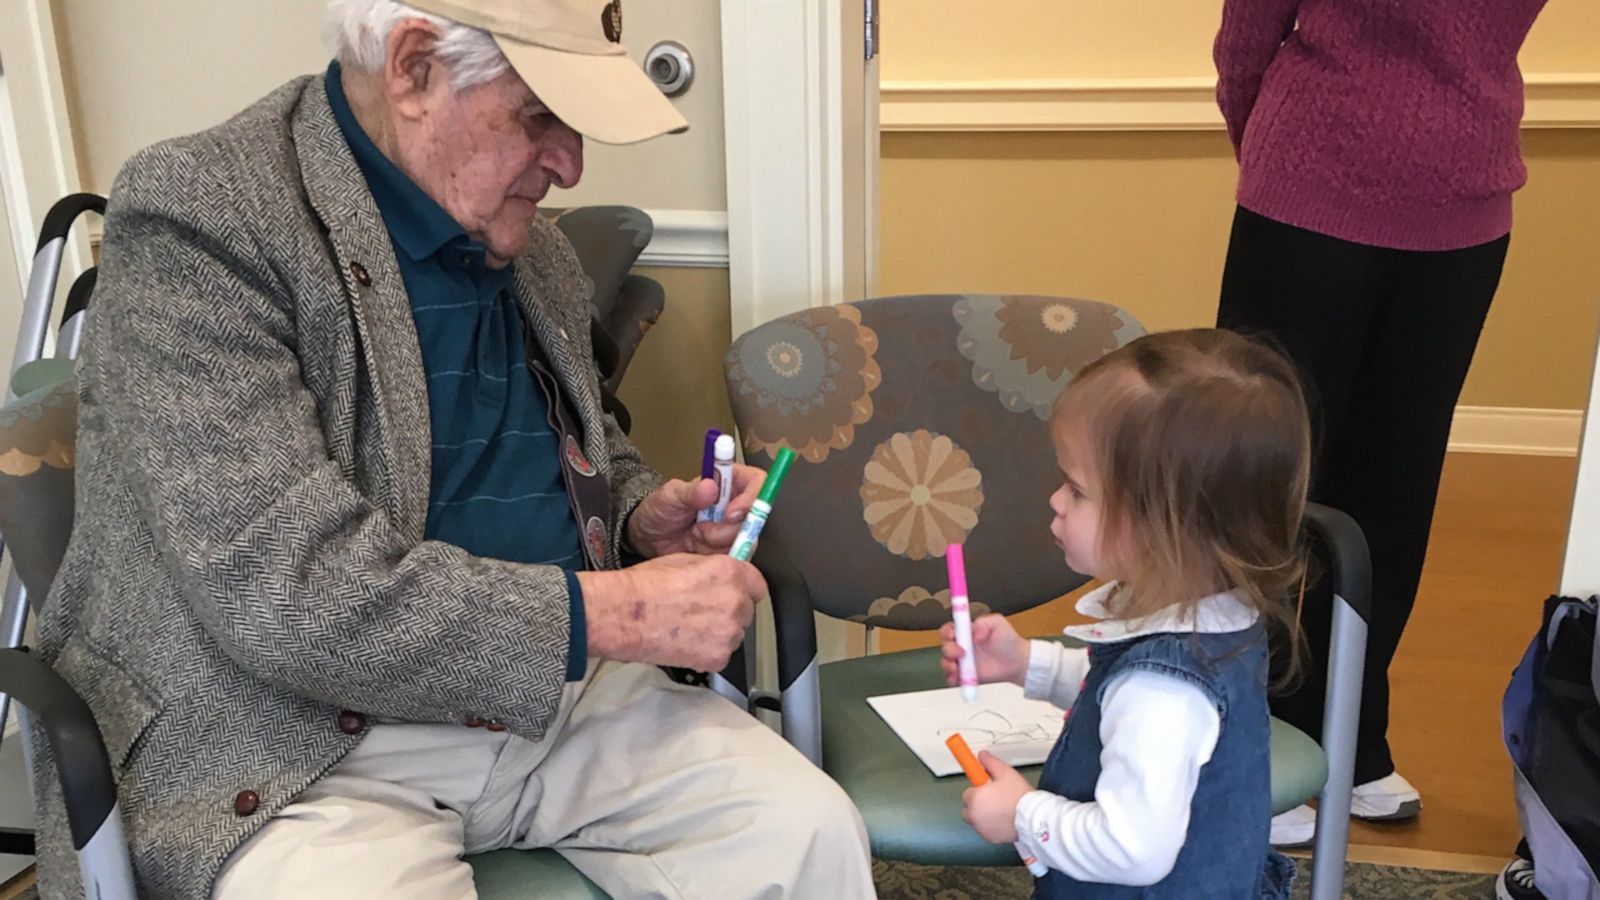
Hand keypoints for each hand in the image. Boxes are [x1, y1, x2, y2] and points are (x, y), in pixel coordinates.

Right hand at [578, 554, 764, 671]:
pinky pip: (722, 654)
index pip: (757, 584)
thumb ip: (713, 569)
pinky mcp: (718, 657)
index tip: (735, 593)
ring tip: (690, 628)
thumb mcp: (684, 561)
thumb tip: (723, 576)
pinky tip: (686, 643)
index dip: (744, 588)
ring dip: (720, 632)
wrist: (624, 616)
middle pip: (746, 610)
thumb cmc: (644, 587)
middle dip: (730, 611)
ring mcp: (729, 632)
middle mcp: (735, 602)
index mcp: (729, 573)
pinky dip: (708, 652)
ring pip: (735, 633)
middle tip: (702, 611)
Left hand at [626, 465, 766, 557]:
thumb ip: (689, 492)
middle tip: (701, 529)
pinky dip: (715, 556)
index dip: (752, 497)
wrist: (649, 538)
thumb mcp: (669, 496)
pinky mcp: (729, 550)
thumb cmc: (659, 510)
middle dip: (727, 528)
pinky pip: (735, 557)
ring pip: (746, 539)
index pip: (756, 482)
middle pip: (755, 517)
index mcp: (728, 482)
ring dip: (717, 542)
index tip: (731, 513)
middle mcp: (736, 504)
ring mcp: (733, 529)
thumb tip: (710, 486)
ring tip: (695, 536)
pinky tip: (697, 549)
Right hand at [941, 614, 1030, 686]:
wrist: (1017, 661)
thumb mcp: (997, 623)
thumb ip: (983, 622)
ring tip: (957, 668)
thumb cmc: (1008, 641)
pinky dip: (952, 679)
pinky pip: (953, 678)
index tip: (953, 635)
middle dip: (948, 649)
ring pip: (946, 663)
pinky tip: (958, 678)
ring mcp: (963, 661)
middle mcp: (962, 646)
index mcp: (966, 632)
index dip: (947, 632)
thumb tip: (973, 632)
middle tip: (961, 653)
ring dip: (947, 665)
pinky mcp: (966, 675)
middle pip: (945, 646)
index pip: (949, 630)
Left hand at [961, 752, 1031, 843]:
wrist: (1032, 818)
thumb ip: (990, 763)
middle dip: (979, 802)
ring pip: (976, 819)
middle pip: (969, 807)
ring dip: (983, 814)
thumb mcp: (1006, 773)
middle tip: (994, 798)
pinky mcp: (989, 838)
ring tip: (1001, 808)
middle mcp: (974, 814)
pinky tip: (1003, 819)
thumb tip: (982, 756)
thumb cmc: (1019, 797)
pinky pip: (985, 830)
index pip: (968, 793)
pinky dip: (990, 826)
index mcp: (975, 798)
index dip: (979, 789)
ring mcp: (981, 828)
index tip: (983, 787)